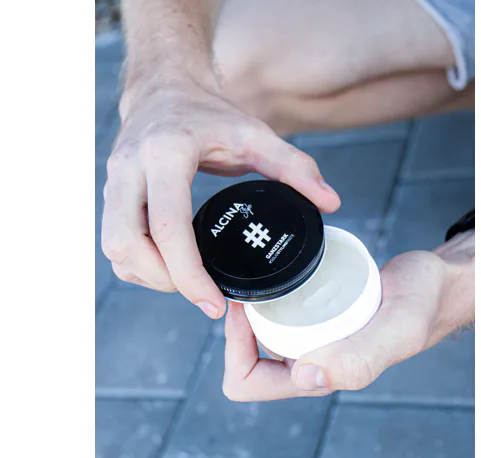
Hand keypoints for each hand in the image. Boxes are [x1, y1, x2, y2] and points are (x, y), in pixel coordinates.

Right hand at [101, 82, 340, 318]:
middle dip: (165, 281)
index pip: (168, 227)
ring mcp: (113, 182)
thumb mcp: (256, 134)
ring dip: (149, 275)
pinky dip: (139, 264)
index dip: (190, 275)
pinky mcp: (109, 194)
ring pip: (115, 249)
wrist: (163, 89)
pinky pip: (115, 244)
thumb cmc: (208, 114)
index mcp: (166, 153)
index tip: (214, 305)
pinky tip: (169, 265)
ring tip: (188, 280)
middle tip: (201, 294)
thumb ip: (295, 167)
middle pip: (127, 245)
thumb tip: (330, 203)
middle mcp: (129, 168)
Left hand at [222, 238, 473, 401]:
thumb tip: (302, 377)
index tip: (242, 309)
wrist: (434, 283)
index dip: (233, 351)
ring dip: (249, 310)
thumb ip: (359, 359)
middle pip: (245, 356)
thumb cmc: (421, 306)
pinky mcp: (317, 319)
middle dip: (234, 325)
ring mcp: (311, 341)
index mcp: (320, 377)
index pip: (248, 382)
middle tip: (244, 284)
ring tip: (255, 276)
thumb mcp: (396, 330)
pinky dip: (268, 296)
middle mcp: (309, 362)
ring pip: (259, 334)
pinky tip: (275, 273)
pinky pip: (278, 314)